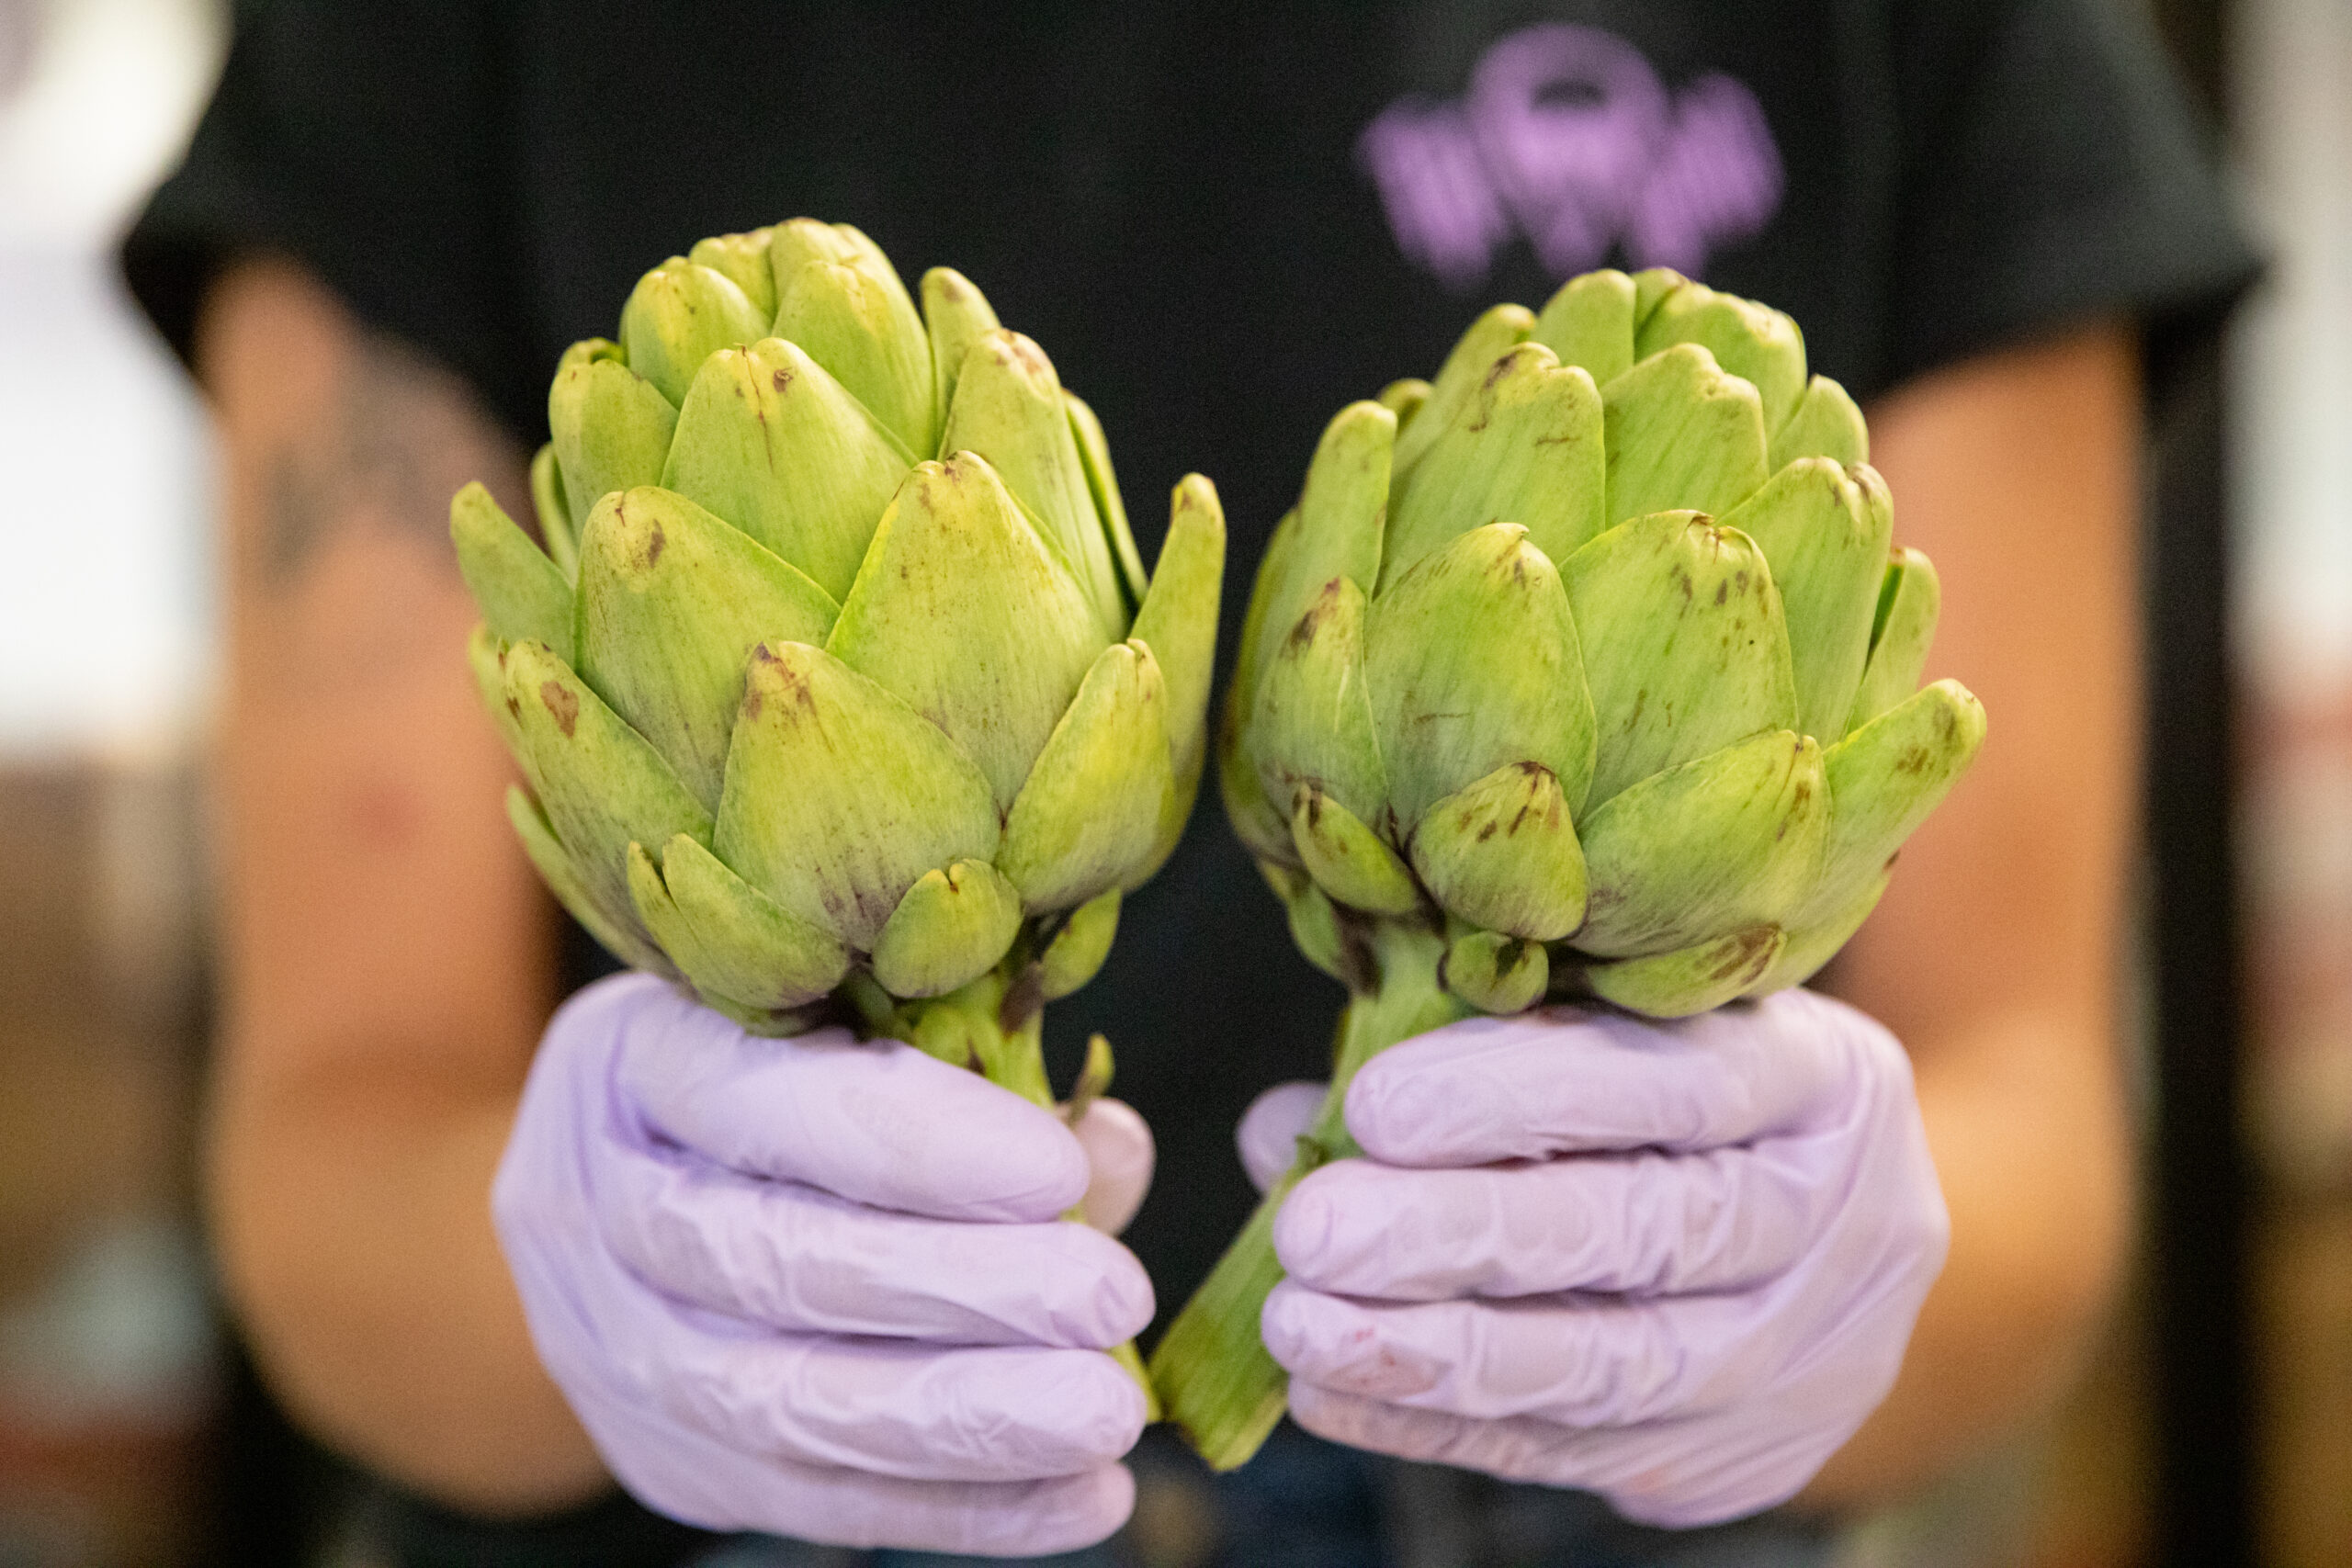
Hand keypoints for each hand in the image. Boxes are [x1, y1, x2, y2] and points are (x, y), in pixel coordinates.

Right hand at [492, 974, 1154, 1553]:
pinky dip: (962, 1508)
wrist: (622, 1190)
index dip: (913, 1143)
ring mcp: (613, 1347)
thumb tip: (1109, 1149)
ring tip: (1107, 1414)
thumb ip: (984, 1084)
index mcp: (637, 1058)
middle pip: (773, 1262)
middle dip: (960, 1287)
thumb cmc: (779, 1077)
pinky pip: (816, 1499)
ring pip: (784, 1402)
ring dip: (966, 1420)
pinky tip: (1079, 1498)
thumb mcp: (856, 1032)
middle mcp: (598, 1204)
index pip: (760, 1102)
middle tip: (1108, 1295)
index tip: (1054, 1170)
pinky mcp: (666, 1458)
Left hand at [1238, 989, 1947, 1526]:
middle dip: (1465, 1235)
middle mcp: (1830, 1216)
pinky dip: (1438, 1425)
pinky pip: (1575, 1448)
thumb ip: (1473, 1060)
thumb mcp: (1628, 1035)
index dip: (1523, 1095)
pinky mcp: (1735, 1456)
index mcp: (1820, 1078)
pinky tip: (1333, 1397)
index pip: (1677, 1083)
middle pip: (1652, 1232)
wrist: (1842, 1243)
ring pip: (1623, 1364)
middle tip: (1316, 1232)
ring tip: (1304, 1328)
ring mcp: (1797, 1353)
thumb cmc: (1683, 1098)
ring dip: (1443, 1354)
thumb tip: (1285, 1129)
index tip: (1377, 1105)